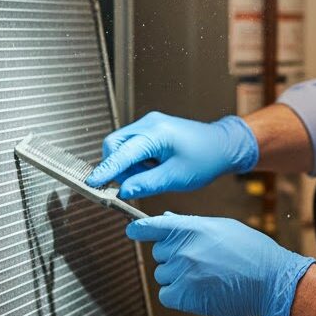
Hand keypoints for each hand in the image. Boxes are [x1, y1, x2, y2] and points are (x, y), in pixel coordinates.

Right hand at [85, 112, 258, 198]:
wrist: (223, 146)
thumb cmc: (206, 159)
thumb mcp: (176, 177)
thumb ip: (147, 184)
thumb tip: (123, 191)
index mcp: (156, 133)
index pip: (121, 153)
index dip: (105, 170)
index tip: (92, 182)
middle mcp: (149, 124)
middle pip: (114, 145)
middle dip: (117, 167)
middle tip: (134, 184)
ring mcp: (150, 124)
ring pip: (121, 146)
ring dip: (129, 166)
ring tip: (152, 175)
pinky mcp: (152, 130)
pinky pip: (132, 145)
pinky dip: (136, 161)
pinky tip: (154, 169)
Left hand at [126, 214, 315, 315]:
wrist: (271, 281)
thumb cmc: (253, 253)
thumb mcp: (223, 227)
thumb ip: (191, 225)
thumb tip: (168, 220)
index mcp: (192, 228)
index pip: (151, 226)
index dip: (139, 229)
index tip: (133, 230)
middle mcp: (183, 250)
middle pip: (158, 253)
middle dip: (172, 256)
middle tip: (197, 260)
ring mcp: (183, 274)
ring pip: (163, 275)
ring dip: (176, 277)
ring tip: (204, 276)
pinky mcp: (185, 297)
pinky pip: (167, 295)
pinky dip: (177, 295)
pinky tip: (197, 291)